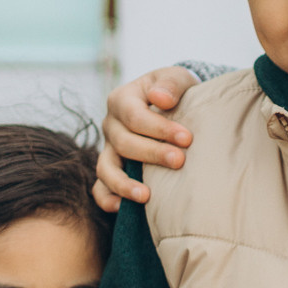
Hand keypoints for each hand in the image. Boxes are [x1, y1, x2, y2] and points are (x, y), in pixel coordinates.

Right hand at [94, 67, 202, 211]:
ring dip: (124, 184)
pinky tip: (123, 209)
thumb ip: (170, 84)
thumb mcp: (177, 78)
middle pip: (123, 143)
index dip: (159, 129)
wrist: (174, 105)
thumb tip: (160, 98)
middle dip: (152, 154)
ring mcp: (109, 149)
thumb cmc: (176, 91)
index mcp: (121, 99)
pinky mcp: (112, 169)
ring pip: (105, 169)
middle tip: (179, 161)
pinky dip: (107, 199)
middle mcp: (111, 125)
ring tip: (147, 196)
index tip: (187, 139)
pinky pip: (100, 188)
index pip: (134, 116)